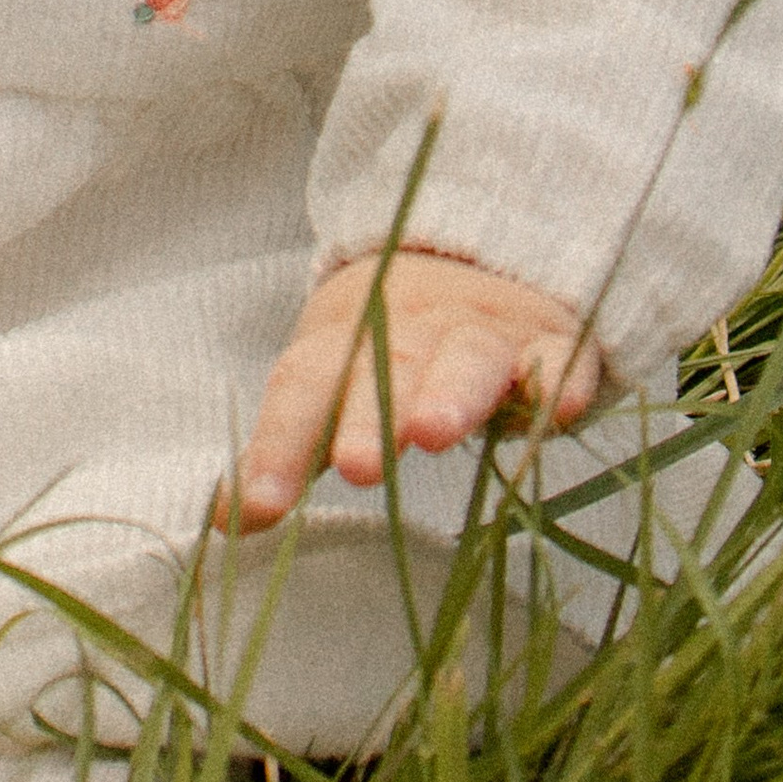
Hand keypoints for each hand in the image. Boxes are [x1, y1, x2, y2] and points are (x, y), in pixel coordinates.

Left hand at [214, 248, 596, 533]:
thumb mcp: (329, 387)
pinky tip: (558, 411)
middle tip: (356, 467)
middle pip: (388, 367)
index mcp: (344, 342)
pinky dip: (558, 380)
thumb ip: (284, 451)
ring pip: (469, 357)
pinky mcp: (554, 342)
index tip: (258, 507)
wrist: (474, 261)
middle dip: (371, 415)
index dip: (278, 446)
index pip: (303, 388)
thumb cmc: (387, 348)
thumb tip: (223, 521)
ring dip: (451, 392)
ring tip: (435, 433)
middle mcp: (414, 329)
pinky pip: (560, 358)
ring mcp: (486, 332)